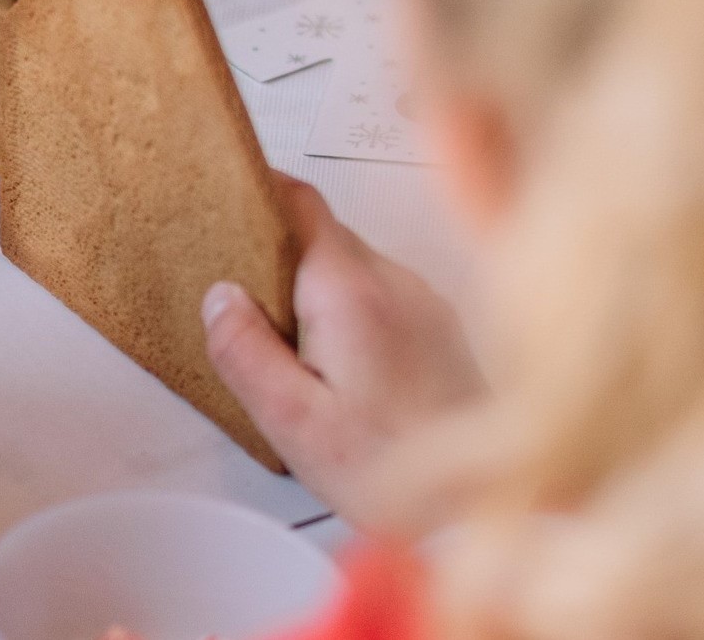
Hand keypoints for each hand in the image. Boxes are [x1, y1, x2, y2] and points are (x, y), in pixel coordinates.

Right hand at [204, 176, 482, 527]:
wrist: (483, 510)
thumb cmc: (392, 473)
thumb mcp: (294, 424)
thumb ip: (247, 353)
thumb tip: (220, 298)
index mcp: (351, 292)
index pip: (300, 203)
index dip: (258, 192)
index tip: (226, 200)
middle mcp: (394, 282)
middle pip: (323, 235)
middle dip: (279, 257)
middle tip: (247, 305)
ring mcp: (425, 302)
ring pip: (353, 266)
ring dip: (317, 289)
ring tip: (295, 351)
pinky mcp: (442, 328)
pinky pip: (382, 295)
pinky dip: (351, 312)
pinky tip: (343, 368)